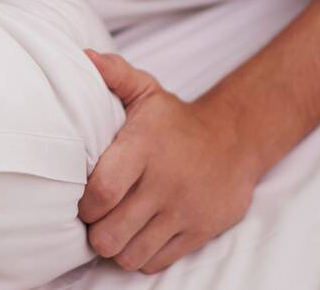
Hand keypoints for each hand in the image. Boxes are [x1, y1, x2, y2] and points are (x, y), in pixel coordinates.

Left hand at [78, 50, 259, 273]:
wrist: (236, 139)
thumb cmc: (176, 121)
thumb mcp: (148, 91)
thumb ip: (114, 74)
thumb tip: (83, 57)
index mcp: (145, 148)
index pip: (102, 191)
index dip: (83, 205)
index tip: (83, 200)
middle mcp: (165, 182)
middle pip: (110, 233)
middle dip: (95, 232)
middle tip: (96, 220)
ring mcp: (184, 210)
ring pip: (130, 253)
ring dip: (116, 247)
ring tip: (116, 229)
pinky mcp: (200, 231)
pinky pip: (156, 262)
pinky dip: (141, 256)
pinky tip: (139, 236)